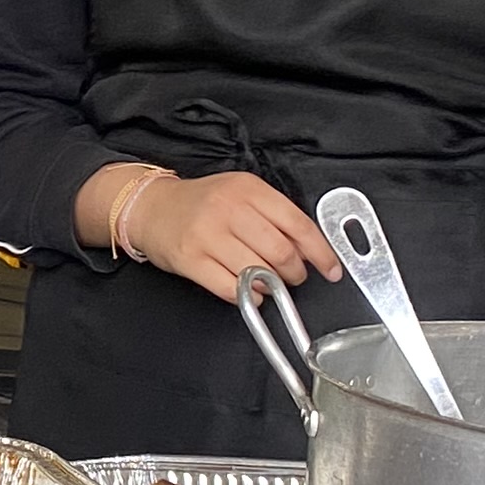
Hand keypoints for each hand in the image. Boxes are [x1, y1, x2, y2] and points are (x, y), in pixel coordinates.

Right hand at [100, 165, 338, 304]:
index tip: (331, 269)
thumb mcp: (240, 195)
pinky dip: (246, 296)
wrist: (152, 208)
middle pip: (281, 252)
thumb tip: (309, 251)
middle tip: (292, 277)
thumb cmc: (202, 204)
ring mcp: (207, 234)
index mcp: (248, 189)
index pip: (298, 224)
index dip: (321, 253)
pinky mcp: (189, 259)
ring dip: (270, 286)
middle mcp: (228, 208)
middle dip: (294, 273)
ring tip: (266, 283)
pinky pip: (230, 288)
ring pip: (258, 272)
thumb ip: (274, 217)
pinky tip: (247, 291)